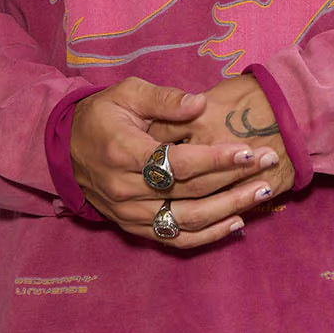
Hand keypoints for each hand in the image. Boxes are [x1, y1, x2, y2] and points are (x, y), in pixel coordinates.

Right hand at [69, 76, 277, 250]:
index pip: (178, 162)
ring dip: (230, 209)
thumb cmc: (101, 116)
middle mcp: (126, 189)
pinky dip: (208, 235)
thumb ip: (164, 99)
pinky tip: (237, 223)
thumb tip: (200, 104)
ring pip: (188, 220)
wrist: (63, 151)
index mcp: (123, 152)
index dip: (216, 159)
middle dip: (235, 179)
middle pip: (190, 192)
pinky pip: (175, 239)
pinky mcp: (134, 228)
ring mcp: (130, 214)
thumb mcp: (126, 93)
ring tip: (263, 192)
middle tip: (270, 163)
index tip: (250, 151)